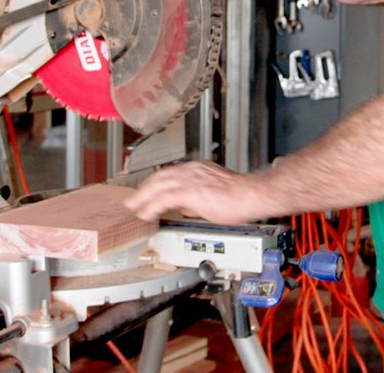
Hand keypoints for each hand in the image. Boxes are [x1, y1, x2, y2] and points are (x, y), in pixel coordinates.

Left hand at [123, 160, 260, 224]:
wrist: (251, 195)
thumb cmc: (241, 197)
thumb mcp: (215, 194)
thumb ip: (198, 198)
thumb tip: (187, 206)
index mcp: (199, 169)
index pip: (171, 173)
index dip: (156, 183)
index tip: (148, 190)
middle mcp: (192, 170)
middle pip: (160, 176)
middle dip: (144, 189)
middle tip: (133, 200)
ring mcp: (190, 179)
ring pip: (158, 185)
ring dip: (143, 197)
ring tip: (134, 207)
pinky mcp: (190, 191)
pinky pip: (164, 198)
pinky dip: (152, 206)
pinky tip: (146, 214)